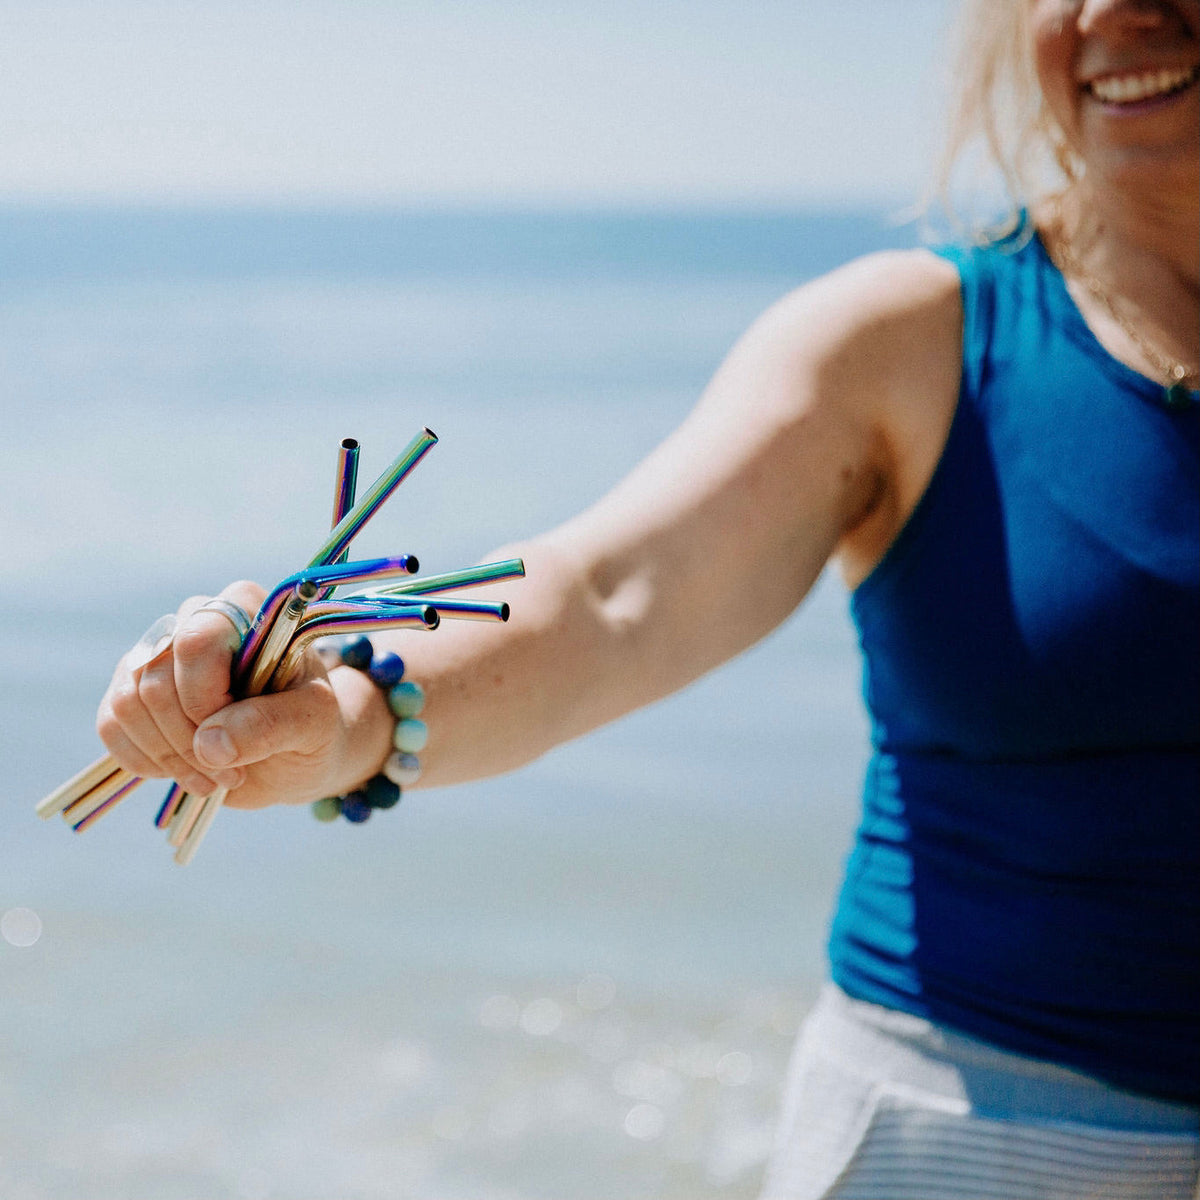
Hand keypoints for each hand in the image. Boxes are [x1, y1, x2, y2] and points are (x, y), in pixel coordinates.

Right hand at [96, 582, 385, 808]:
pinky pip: (111, 725)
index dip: (204, 699)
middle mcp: (195, 620)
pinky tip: (185, 773)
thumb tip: (209, 744)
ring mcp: (158, 655)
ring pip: (127, 703)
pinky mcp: (134, 693)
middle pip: (155, 679)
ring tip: (215, 777)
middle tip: (233, 771)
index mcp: (244, 609)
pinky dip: (145, 762)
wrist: (296, 754)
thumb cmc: (312, 727)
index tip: (239, 738)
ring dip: (169, 757)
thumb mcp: (313, 724)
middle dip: (190, 741)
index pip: (196, 641)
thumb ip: (270, 724)